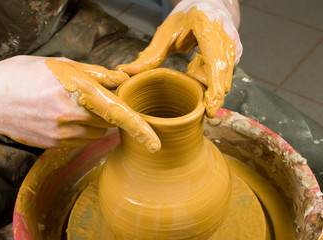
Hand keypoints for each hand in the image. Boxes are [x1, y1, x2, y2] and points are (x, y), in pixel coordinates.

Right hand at [0, 56, 159, 151]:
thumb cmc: (21, 76)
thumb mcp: (58, 64)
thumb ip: (94, 73)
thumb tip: (120, 78)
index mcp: (76, 90)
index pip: (116, 112)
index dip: (138, 128)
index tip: (154, 142)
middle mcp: (72, 116)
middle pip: (109, 121)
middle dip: (108, 111)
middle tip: (91, 97)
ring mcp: (63, 133)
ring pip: (97, 131)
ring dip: (95, 120)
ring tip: (71, 104)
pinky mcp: (55, 144)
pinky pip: (81, 139)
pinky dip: (81, 128)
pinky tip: (62, 115)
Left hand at [116, 0, 242, 117]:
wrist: (209, 3)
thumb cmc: (187, 17)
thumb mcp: (165, 32)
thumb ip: (149, 56)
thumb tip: (125, 72)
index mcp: (207, 26)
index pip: (215, 63)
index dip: (214, 89)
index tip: (209, 110)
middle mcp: (226, 35)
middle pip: (223, 75)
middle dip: (213, 96)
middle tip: (204, 112)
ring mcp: (235, 44)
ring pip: (225, 77)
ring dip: (209, 84)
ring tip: (193, 68)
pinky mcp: (237, 52)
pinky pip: (224, 75)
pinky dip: (211, 77)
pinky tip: (198, 66)